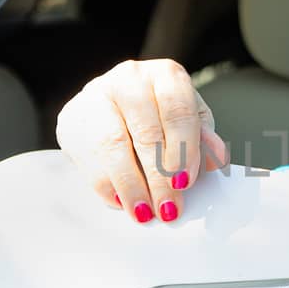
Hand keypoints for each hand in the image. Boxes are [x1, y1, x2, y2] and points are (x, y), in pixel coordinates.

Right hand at [55, 59, 229, 222]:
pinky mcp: (72, 118)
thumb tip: (216, 157)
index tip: (185, 182)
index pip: (177, 111)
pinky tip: (120, 202)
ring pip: (112, 145)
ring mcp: (96, 95)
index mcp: (165, 75)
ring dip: (130, 185)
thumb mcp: (188, 121)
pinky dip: (106, 185)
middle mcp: (129, 79)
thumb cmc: (159, 113)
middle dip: (159, 177)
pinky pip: (88, 157)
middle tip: (168, 207)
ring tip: (143, 212)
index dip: (183, 149)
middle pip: (146, 132)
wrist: (113, 103)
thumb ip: (203, 138)